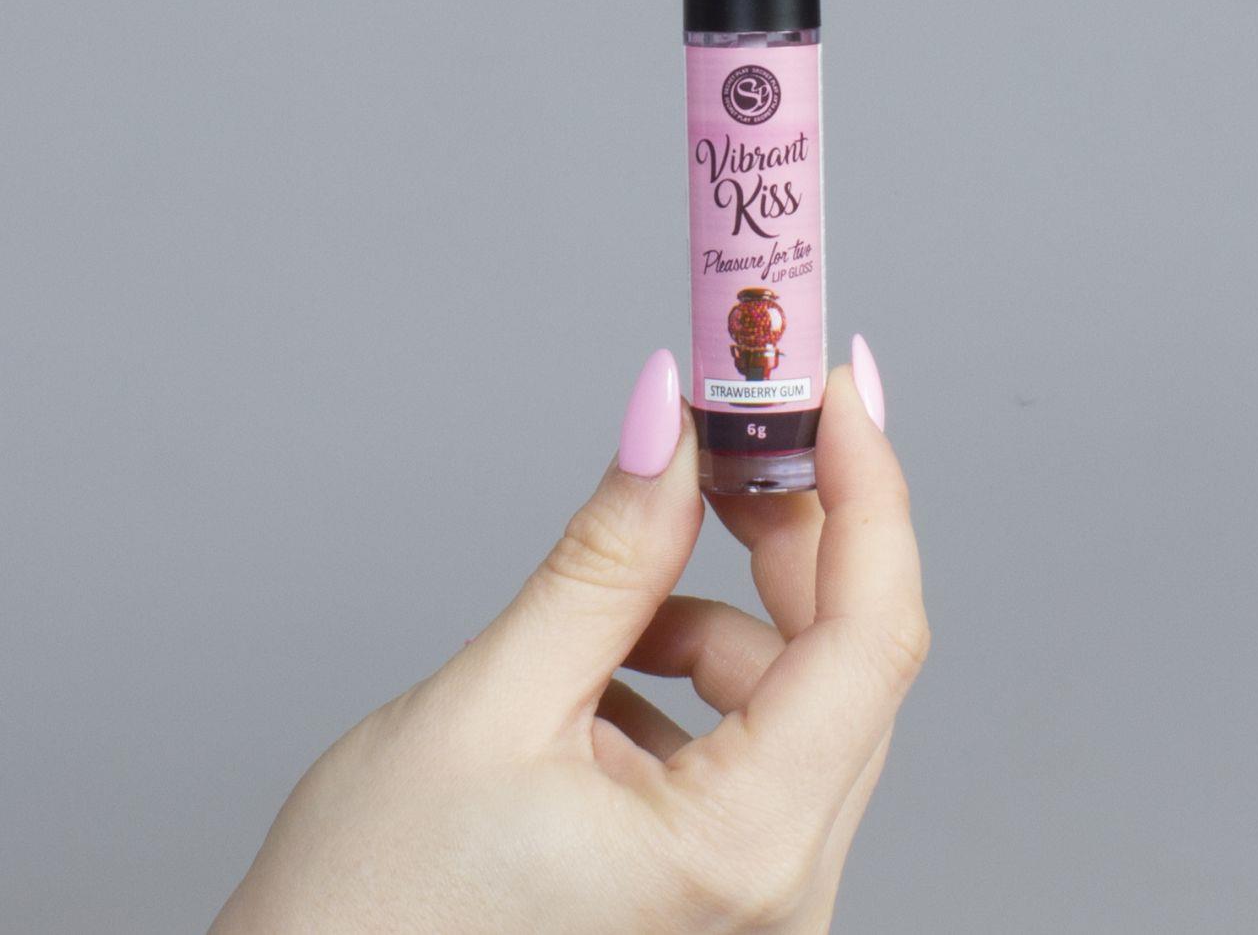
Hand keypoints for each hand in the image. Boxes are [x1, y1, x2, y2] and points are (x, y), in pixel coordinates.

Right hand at [210, 342, 926, 933]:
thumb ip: (603, 560)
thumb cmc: (372, 919)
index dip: (865, 488)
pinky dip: (691, 671)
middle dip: (787, 525)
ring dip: (716, 608)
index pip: (870, 634)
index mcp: (742, 852)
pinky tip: (604, 669)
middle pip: (842, 653)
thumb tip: (667, 427)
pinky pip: (750, 736)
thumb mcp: (490, 706)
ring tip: (607, 601)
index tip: (828, 389)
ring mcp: (757, 895)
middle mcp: (779, 891)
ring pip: (794, 689)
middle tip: (724, 431)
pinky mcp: (723, 884)